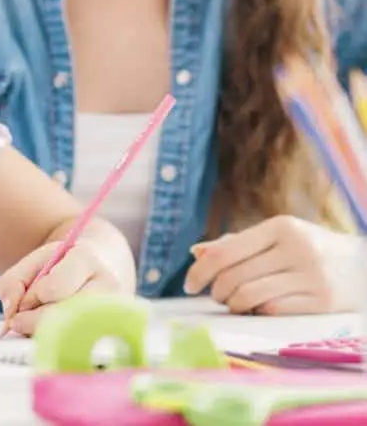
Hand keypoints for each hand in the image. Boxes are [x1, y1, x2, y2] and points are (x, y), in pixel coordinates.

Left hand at [0, 239, 120, 335]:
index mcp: (86, 258)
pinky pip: (81, 349)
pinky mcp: (113, 335)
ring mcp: (115, 312)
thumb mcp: (34, 262)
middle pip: (65, 315)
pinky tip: (56, 338)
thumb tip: (11, 316)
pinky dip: (60, 347)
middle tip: (23, 321)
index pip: (53, 288)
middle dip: (35, 322)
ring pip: (74, 336)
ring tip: (42, 326)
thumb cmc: (63, 268)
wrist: (101, 269)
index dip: (33, 298)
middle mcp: (108, 285)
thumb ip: (13, 283)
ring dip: (48, 335)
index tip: (27, 299)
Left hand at [184, 216, 360, 314]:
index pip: (227, 251)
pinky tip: (256, 309)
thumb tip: (196, 252)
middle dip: (216, 290)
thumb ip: (238, 244)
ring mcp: (311, 276)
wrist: (363, 266)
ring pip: (251, 296)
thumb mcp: (279, 236)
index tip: (189, 285)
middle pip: (235, 276)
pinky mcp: (323, 302)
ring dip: (233, 304)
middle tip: (214, 295)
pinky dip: (257, 312)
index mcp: (281, 226)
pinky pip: (274, 311)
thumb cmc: (310, 249)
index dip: (201, 270)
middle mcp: (296, 248)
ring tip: (233, 303)